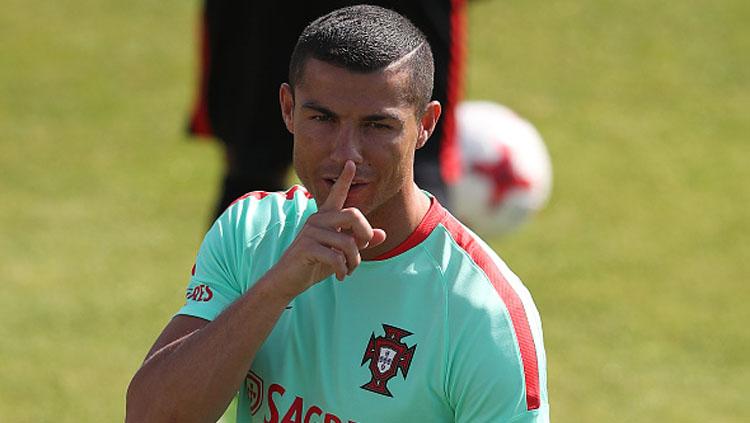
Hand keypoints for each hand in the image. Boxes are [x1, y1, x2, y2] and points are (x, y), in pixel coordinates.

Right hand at [273, 160, 386, 296]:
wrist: (288, 280)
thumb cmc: (315, 264)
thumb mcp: (341, 253)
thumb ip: (360, 242)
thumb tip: (383, 234)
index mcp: (326, 216)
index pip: (337, 193)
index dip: (345, 178)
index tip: (351, 163)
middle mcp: (317, 219)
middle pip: (353, 215)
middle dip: (365, 234)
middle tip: (363, 249)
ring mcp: (310, 232)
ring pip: (348, 242)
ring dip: (354, 261)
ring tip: (348, 270)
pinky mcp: (306, 247)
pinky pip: (336, 257)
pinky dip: (342, 269)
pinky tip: (340, 276)